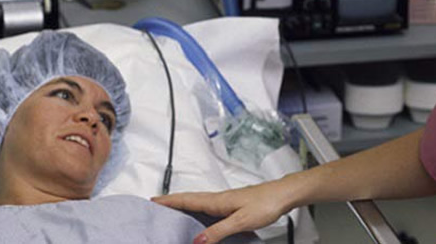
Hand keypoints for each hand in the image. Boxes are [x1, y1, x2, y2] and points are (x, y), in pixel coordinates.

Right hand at [152, 180, 290, 243]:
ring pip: (198, 204)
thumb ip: (218, 231)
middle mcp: (218, 199)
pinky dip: (197, 212)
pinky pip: (208, 209)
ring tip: (172, 214)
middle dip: (171, 203)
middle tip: (156, 207)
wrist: (283, 195)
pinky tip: (200, 220)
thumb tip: (196, 241)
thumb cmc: (266, 203)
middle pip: (189, 200)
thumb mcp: (240, 221)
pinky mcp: (232, 206)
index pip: (186, 199)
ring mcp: (225, 202)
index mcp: (216, 200)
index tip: (152, 202)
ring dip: (183, 207)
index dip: (169, 201)